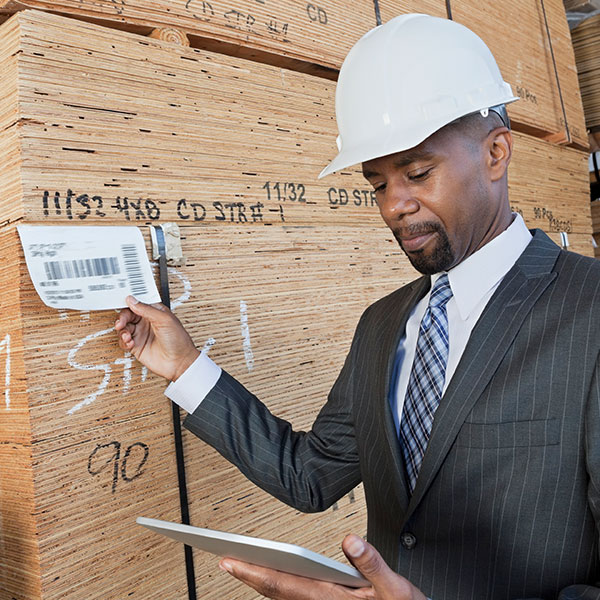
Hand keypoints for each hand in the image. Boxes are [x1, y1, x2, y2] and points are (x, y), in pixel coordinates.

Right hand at [114, 295, 199, 380]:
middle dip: (122, 318)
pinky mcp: (137, 346)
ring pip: (124, 328)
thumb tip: (132, 300)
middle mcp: (147, 322)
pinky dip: (124, 342)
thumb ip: (147, 309)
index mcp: (155, 312)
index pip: (138, 303)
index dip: (129, 303)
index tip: (122, 304)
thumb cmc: (179, 340)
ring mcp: (142, 334)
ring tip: (127, 336)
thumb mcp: (164, 320)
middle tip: (121, 323)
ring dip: (122, 331)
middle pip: (128, 315)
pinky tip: (130, 343)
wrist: (179, 362)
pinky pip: (124, 341)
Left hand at [219, 534, 426, 599]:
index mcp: (332, 598)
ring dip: (260, 580)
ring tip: (241, 564)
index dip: (253, 572)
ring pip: (283, 595)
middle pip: (276, 591)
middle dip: (248, 575)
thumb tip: (349, 540)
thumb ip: (372, 564)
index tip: (231, 560)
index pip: (283, 584)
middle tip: (224, 559)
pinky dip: (277, 586)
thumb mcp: (396, 589)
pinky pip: (295, 597)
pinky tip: (274, 576)